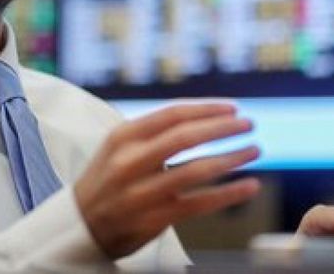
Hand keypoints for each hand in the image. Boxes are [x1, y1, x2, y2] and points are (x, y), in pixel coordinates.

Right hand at [74, 103, 260, 258]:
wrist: (80, 224)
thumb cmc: (105, 180)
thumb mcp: (117, 147)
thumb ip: (152, 133)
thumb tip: (202, 118)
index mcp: (123, 137)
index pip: (172, 114)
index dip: (206, 109)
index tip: (232, 108)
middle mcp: (131, 161)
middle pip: (186, 137)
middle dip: (223, 128)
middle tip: (247, 125)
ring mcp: (142, 191)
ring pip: (196, 170)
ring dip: (231, 158)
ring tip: (253, 150)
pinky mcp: (154, 218)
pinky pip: (200, 203)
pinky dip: (229, 194)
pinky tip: (249, 186)